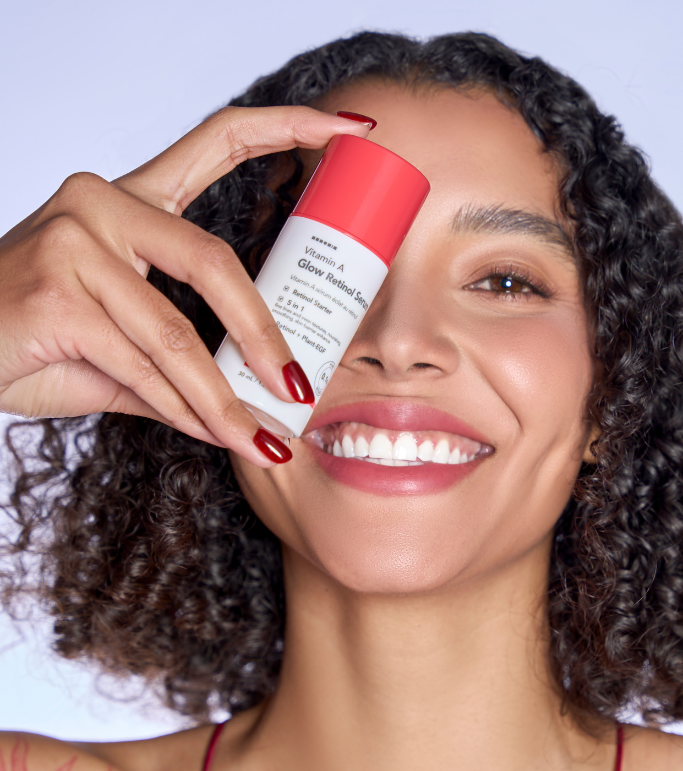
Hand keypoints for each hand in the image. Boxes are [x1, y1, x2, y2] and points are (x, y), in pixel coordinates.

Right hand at [0, 106, 370, 465]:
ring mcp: (73, 243)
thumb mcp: (123, 335)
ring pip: (178, 336)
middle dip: (264, 336)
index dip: (289, 128)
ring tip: (263, 440)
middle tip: (301, 390)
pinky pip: (144, 366)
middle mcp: (102, 203)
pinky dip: (186, 411)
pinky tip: (216, 435)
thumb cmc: (39, 337)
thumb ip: (186, 355)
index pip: (219, 140)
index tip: (354, 130)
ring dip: (225, 402)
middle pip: (213, 263)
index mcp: (131, 200)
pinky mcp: (55, 294)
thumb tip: (261, 396)